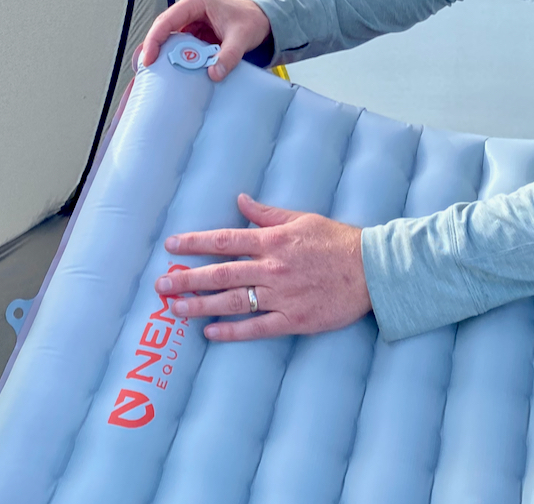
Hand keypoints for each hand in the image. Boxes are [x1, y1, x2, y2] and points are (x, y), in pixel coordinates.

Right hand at [139, 0, 271, 81]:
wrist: (262, 19)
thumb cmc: (251, 21)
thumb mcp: (242, 38)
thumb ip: (228, 55)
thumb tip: (214, 74)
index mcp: (196, 3)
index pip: (167, 20)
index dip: (154, 39)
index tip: (149, 58)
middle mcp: (189, 9)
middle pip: (163, 28)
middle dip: (153, 47)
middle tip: (146, 68)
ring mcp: (191, 21)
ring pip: (169, 37)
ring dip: (163, 53)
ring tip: (154, 72)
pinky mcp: (195, 32)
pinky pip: (181, 45)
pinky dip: (176, 56)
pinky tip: (172, 70)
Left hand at [153, 194, 370, 340]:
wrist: (371, 270)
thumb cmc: (337, 241)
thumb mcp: (302, 219)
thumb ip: (268, 214)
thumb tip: (240, 200)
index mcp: (272, 241)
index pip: (224, 240)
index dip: (194, 243)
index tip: (171, 246)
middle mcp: (272, 268)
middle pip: (220, 274)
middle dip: (187, 279)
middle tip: (161, 285)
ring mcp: (281, 296)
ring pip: (232, 302)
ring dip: (200, 306)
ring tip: (175, 309)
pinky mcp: (293, 320)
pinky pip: (256, 328)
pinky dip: (231, 331)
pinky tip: (210, 332)